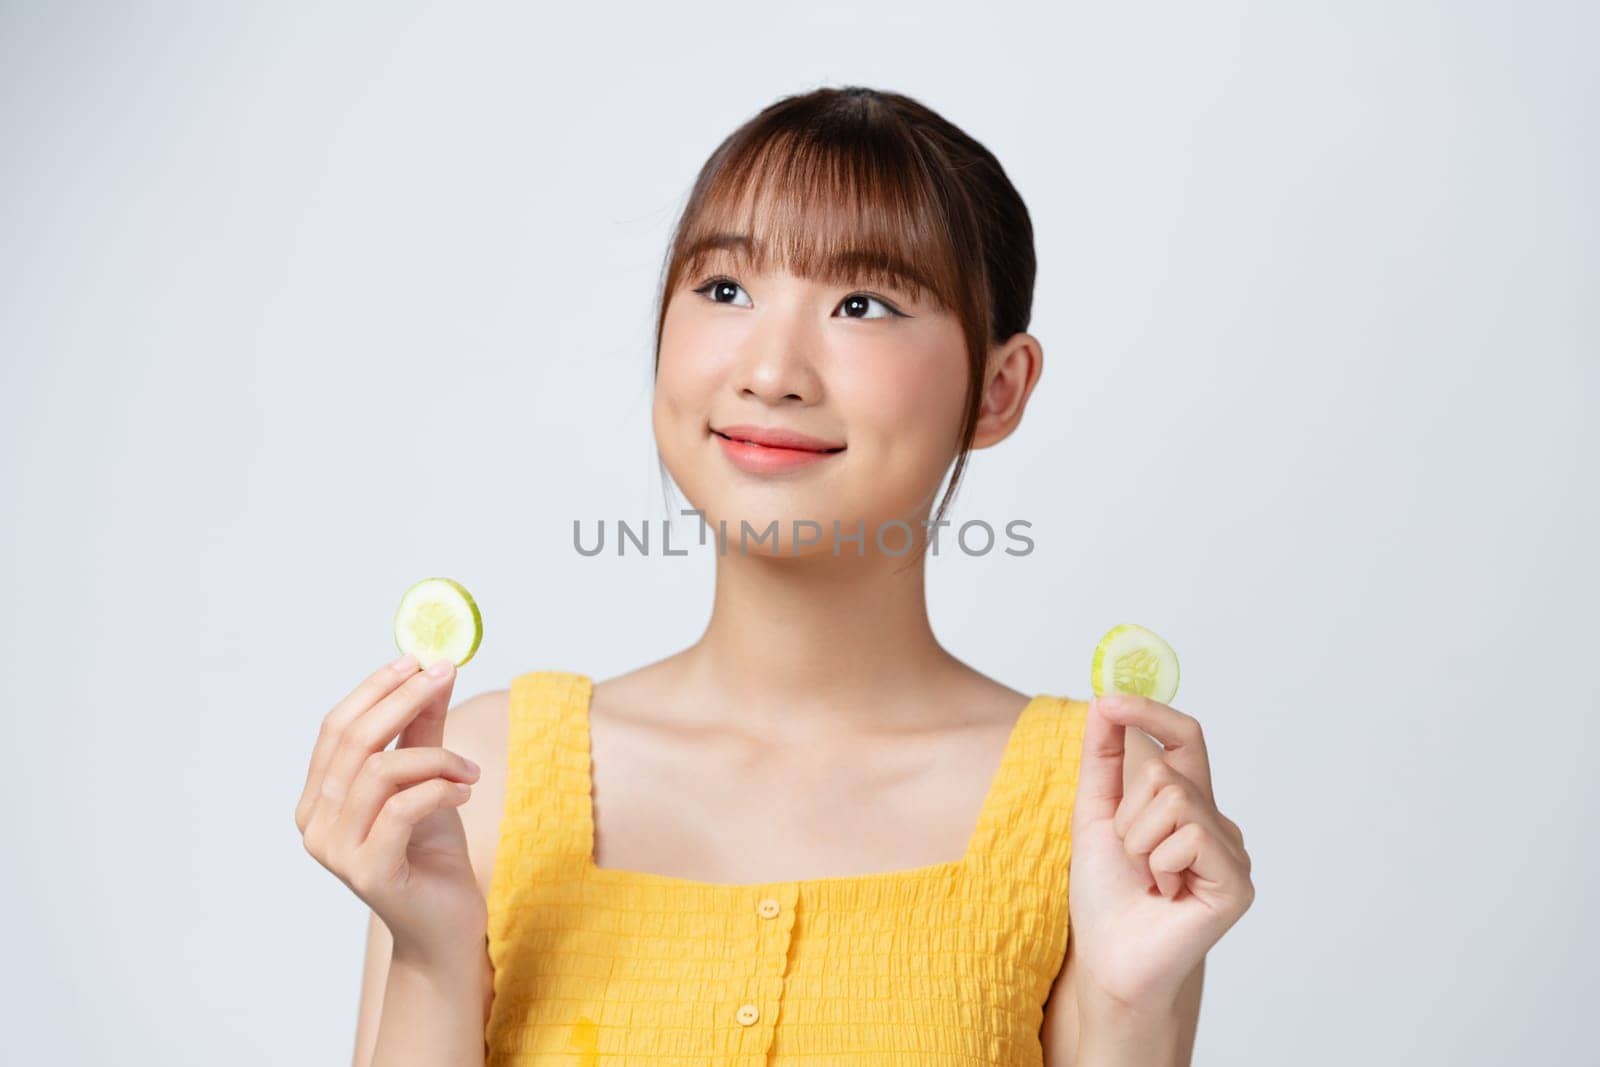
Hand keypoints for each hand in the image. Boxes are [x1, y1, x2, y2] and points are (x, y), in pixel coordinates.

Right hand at [294, 655, 486, 966]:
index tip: (418, 659)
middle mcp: (315, 824)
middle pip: (354, 742)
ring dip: (436, 757)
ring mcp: (336, 852)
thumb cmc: (431, 853)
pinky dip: (439, 790)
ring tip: (471, 769)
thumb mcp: (428, 779)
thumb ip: (423, 727)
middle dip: (404, 700)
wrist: (446, 926)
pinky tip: (465, 794)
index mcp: (317, 798)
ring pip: (380, 772)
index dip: (376, 688)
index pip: (336, 727)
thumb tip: (435, 668)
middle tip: (446, 674)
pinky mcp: (368, 873)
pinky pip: (402, 809)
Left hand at [1067, 694, 1254, 1010]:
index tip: (1110, 698)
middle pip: (1164, 768)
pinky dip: (1158, 863)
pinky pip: (1188, 836)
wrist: (1110, 958)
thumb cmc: (1106, 893)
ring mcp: (1232, 851)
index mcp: (1188, 802)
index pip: (1183, 738)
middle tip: (1128, 854)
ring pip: (1173, 799)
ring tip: (1146, 876)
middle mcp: (1217, 821)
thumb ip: (1101, 757)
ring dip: (1137, 839)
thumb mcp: (1095, 813)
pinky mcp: (1237, 881)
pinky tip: (1164, 893)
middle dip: (1125, 809)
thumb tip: (1105, 701)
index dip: (1150, 711)